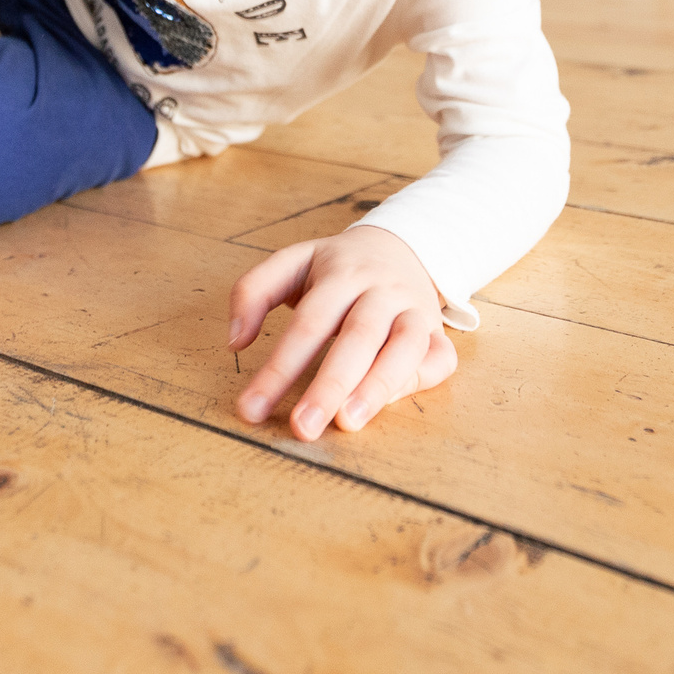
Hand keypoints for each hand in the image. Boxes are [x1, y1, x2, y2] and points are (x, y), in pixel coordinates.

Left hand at [228, 225, 457, 440]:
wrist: (398, 245)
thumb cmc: (337, 267)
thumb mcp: (292, 262)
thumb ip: (254, 291)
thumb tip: (235, 342)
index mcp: (342, 272)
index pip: (308, 323)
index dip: (278, 368)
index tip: (250, 409)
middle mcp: (381, 290)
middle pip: (357, 337)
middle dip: (329, 385)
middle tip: (302, 428)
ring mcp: (414, 309)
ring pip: (404, 347)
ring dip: (378, 387)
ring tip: (347, 424)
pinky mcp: (438, 331)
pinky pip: (437, 359)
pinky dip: (416, 382)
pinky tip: (383, 407)